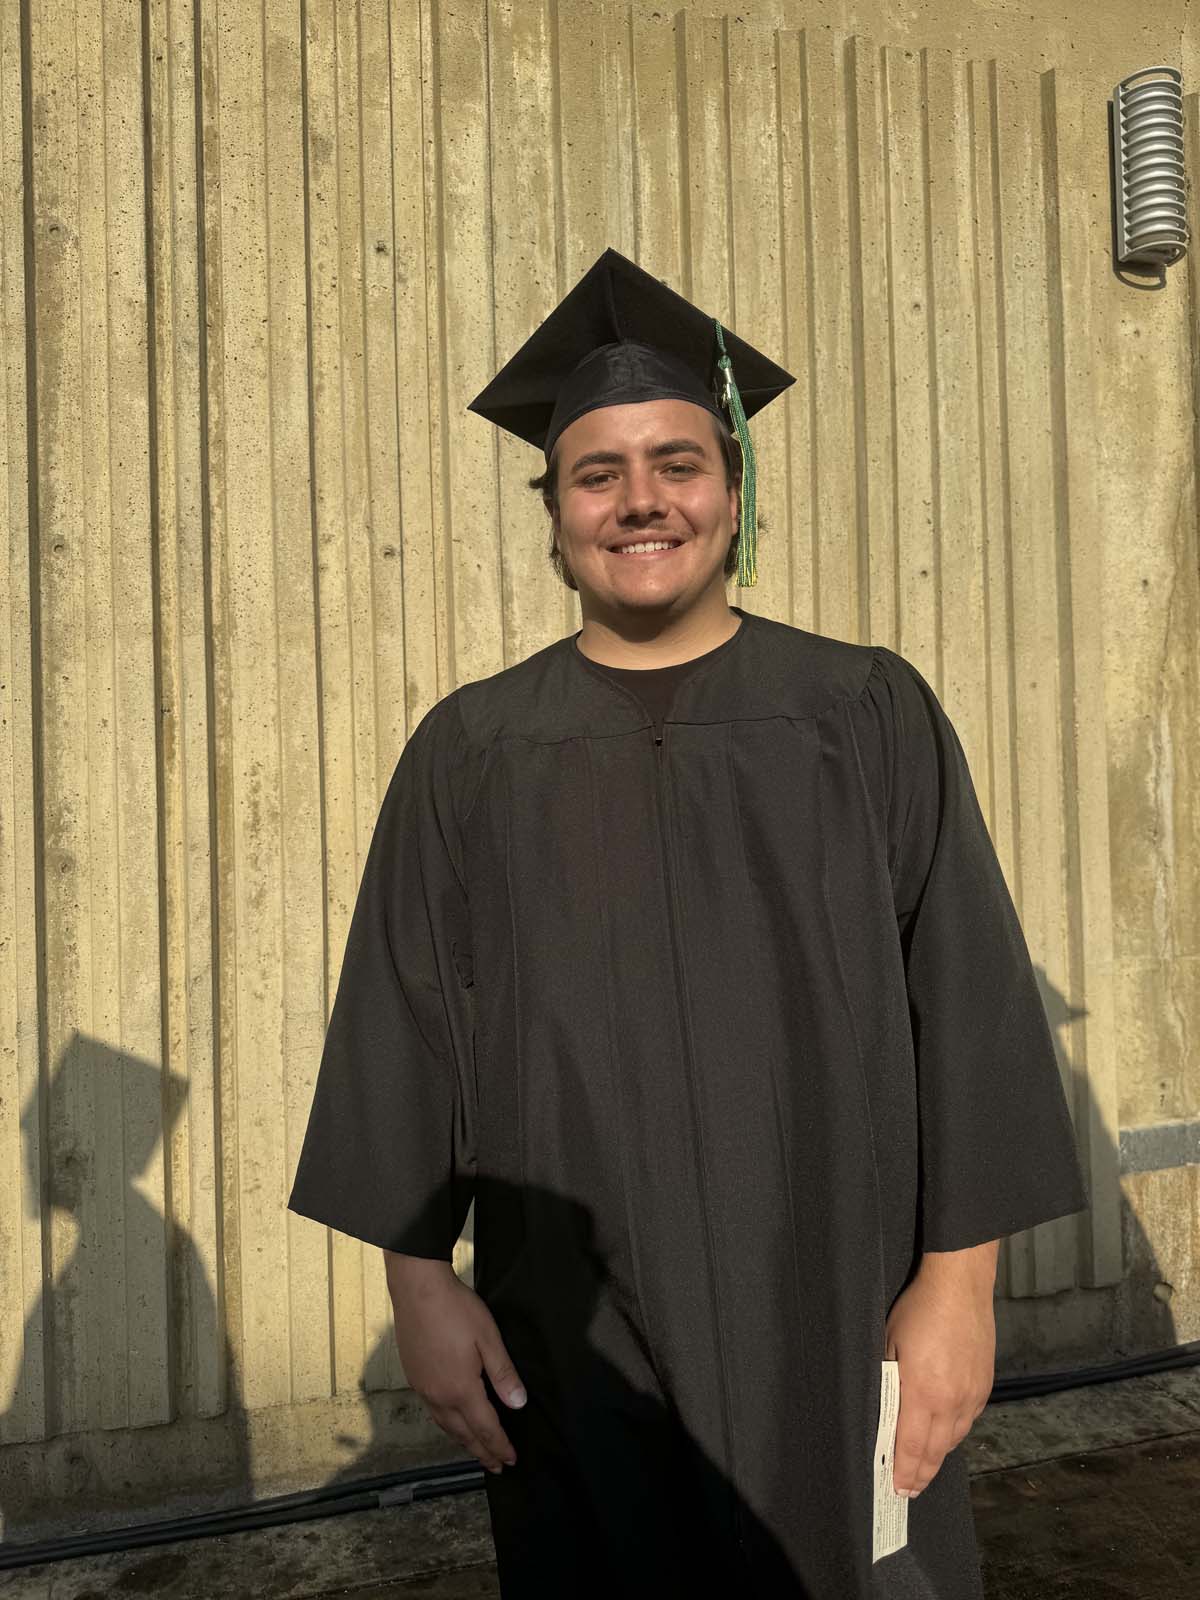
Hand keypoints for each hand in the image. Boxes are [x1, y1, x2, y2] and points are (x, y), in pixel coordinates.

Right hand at [383, 1251, 527, 1474]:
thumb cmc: (456, 1309)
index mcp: (461, 1389)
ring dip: (463, 1441)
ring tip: (476, 1450)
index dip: (500, 1446)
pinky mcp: (413, 1376)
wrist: (417, 1288)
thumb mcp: (488, 1338)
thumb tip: (518, 1405)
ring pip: (445, 1426)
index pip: (485, 1428)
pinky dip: (447, 1425)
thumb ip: (503, 1374)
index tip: (511, 1460)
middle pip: (463, 1434)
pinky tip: (451, 1421)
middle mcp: (438, 1396)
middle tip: (497, 1467)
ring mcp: (422, 1388)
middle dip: (482, 1452)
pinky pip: (433, 1412)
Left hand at [884, 1242, 997, 1497]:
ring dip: (938, 1456)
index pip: (910, 1446)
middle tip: (908, 1491)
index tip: (896, 1489)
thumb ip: (889, 1384)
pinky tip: (946, 1436)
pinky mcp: (984, 1386)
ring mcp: (971, 1395)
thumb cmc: (918, 1311)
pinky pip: (968, 1421)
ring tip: (925, 1471)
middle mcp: (949, 1401)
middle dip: (920, 1474)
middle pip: (934, 1451)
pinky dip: (954, 1434)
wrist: (960, 1287)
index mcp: (921, 1393)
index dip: (902, 1471)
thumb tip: (885, 1415)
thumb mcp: (890, 1345)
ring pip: (953, 1439)